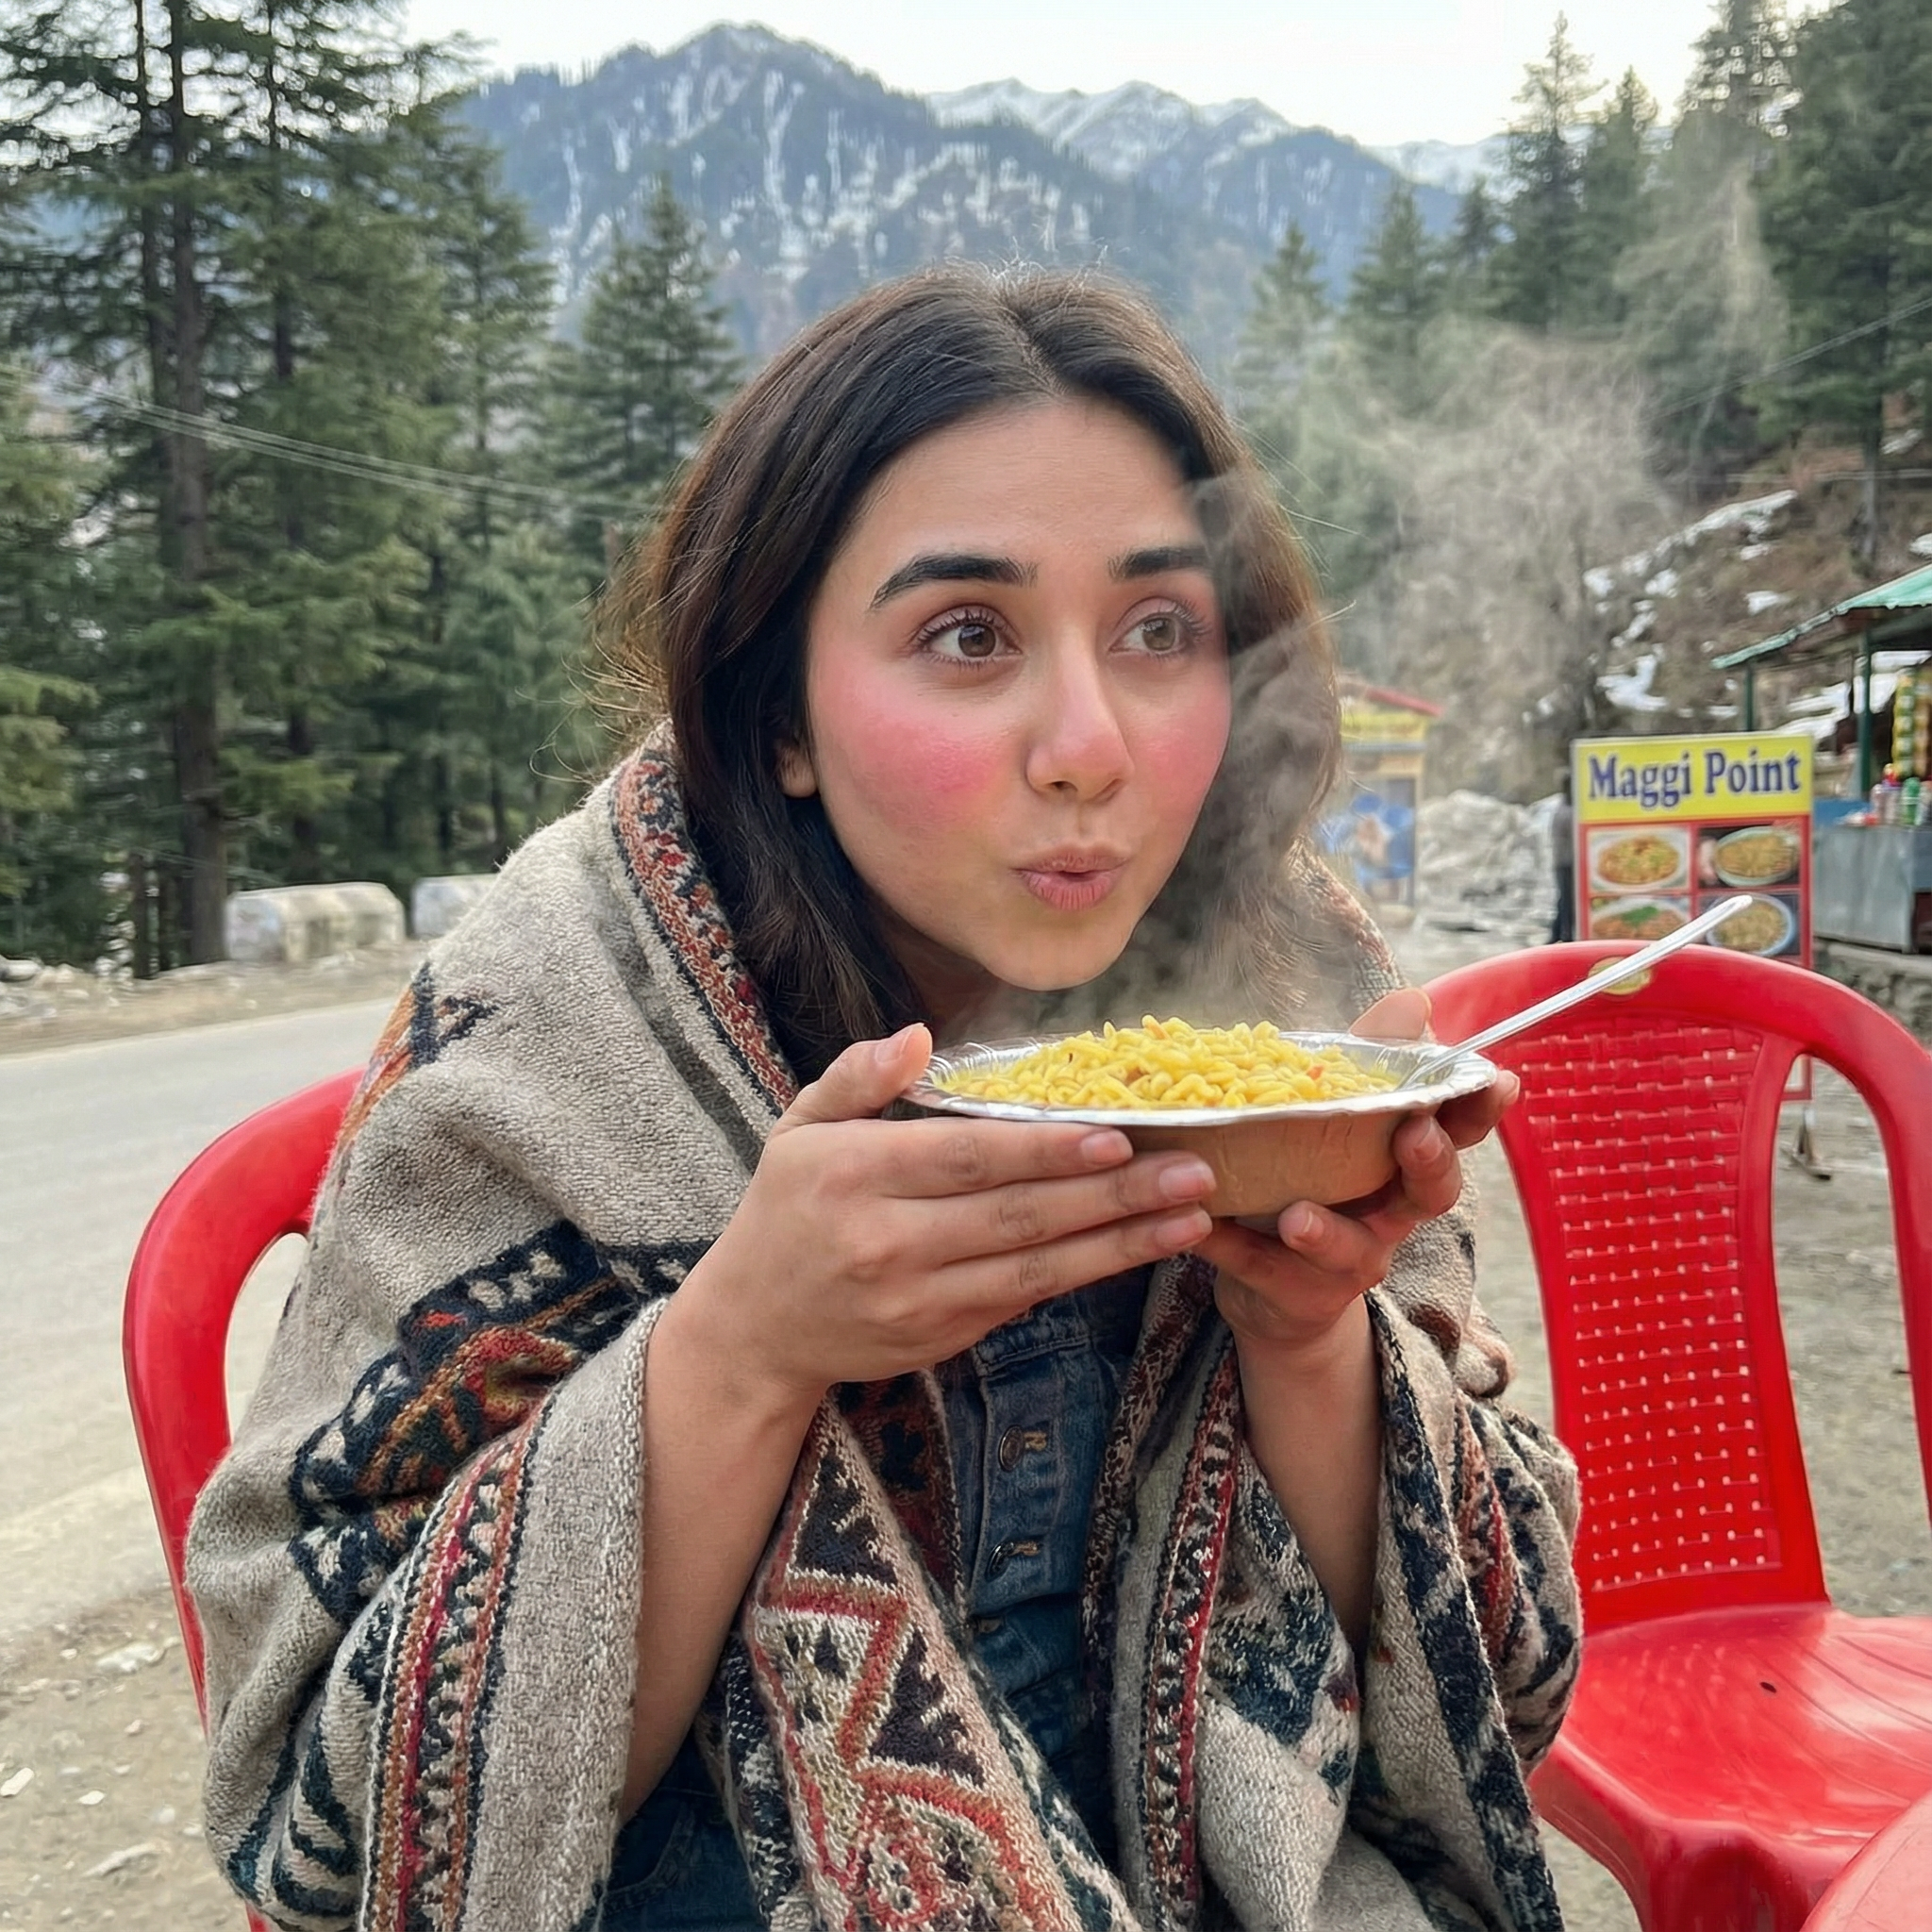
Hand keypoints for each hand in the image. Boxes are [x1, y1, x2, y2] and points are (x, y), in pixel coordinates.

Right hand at [677, 1024, 1216, 1409]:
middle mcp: (887, 1241)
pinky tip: (1140, 1249)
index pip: (966, 1159)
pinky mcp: (942, 1336)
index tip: (1116, 1138)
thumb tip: (918, 1037)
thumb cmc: (788, 1207)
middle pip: (1016, 1216)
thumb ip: (859, 1077)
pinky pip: (1025, 1301)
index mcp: (854, 1175)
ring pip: (1035, 1268)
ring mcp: (917, 1298)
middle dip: (1113, 1196)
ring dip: (1120, 1242)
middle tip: (1191, 1171)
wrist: (755, 1327)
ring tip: (1192, 1216)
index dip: (1045, 1151)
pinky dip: (1087, 1274)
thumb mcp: (800, 1126)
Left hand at [1195, 988, 1518, 1357]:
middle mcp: (1390, 1213)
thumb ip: (1369, 1062)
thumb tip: (1414, 999)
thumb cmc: (1310, 1182)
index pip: (1456, 1133)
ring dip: (1326, 1232)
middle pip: (1433, 1192)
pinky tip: (1204, 1229)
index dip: (1480, 1109)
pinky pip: (1266, 1271)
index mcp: (1402, 1165)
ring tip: (1297, 1216)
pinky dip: (1233, 1249)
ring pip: (1353, 1251)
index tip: (1500, 1081)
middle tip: (1414, 1134)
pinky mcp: (1298, 1295)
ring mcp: (1349, 1261)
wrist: (1269, 1290)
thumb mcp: (1334, 1120)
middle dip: (1429, 1162)